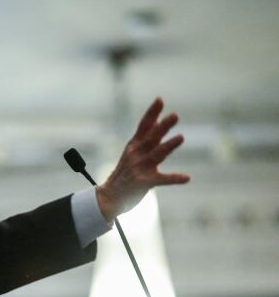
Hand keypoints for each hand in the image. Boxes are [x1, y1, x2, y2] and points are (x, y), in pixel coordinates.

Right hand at [97, 97, 188, 221]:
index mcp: (134, 145)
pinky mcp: (144, 183)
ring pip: (156, 154)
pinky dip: (174, 178)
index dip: (152, 113)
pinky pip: (162, 179)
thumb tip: (158, 120)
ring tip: (181, 137)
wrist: (109, 197)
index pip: (143, 126)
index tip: (160, 100)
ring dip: (169, 146)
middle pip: (151, 137)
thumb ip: (146, 138)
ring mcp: (139, 168)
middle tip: (175, 116)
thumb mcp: (132, 153)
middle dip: (163, 126)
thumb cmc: (125, 173)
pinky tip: (186, 178)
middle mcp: (135, 155)